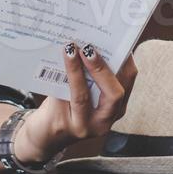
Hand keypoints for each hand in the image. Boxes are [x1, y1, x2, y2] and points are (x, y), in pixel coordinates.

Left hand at [13, 42, 136, 165]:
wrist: (44, 134)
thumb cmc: (66, 106)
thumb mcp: (85, 91)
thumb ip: (91, 74)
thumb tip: (88, 42)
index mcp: (117, 107)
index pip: (128, 80)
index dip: (125, 59)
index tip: (115, 39)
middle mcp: (106, 120)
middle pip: (114, 94)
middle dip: (102, 68)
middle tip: (89, 48)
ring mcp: (87, 126)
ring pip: (84, 97)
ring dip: (77, 71)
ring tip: (70, 51)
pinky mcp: (66, 126)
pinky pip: (64, 99)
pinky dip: (62, 78)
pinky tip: (57, 63)